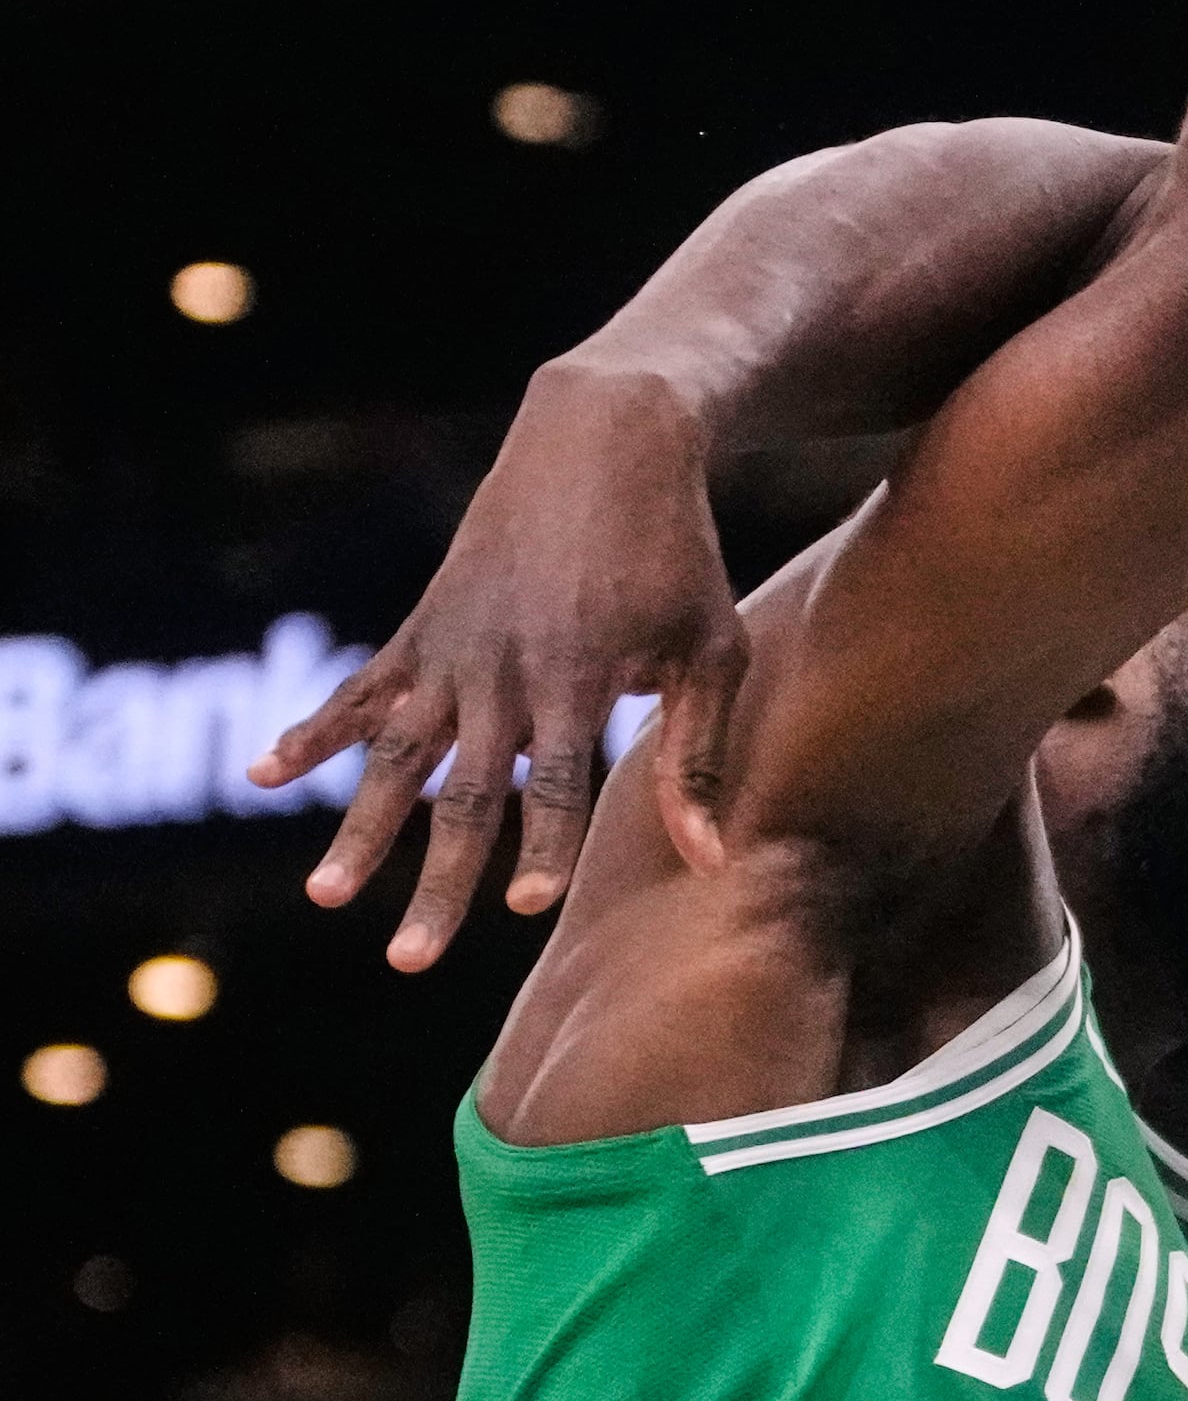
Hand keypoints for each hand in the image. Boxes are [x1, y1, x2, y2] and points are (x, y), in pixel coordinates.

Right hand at [253, 364, 748, 969]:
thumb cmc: (677, 557)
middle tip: (411, 960)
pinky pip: (361, 689)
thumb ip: (698, 756)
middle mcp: (505, 669)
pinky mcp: (423, 626)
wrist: (605, 440)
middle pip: (465, 793)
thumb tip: (711, 864)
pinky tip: (263, 775)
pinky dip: (313, 731)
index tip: (527, 907)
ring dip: (360, 826)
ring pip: (398, 754)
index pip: (560, 780)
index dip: (545, 842)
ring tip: (327, 896)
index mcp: (581, 676)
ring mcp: (453, 647)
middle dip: (439, 879)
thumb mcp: (711, 649)